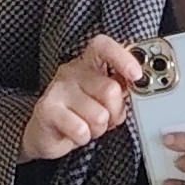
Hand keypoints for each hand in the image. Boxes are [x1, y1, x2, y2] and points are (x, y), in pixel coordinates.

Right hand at [23, 34, 146, 162]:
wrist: (47, 133)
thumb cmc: (80, 114)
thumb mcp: (104, 99)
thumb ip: (121, 90)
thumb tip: (138, 87)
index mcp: (89, 63)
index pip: (103, 47)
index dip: (122, 57)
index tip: (136, 75)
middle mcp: (72, 71)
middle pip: (110, 89)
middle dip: (114, 112)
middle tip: (105, 118)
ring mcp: (57, 89)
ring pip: (98, 115)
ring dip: (98, 128)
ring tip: (87, 126)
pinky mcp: (46, 109)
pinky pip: (81, 129)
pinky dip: (84, 138)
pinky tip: (75, 133)